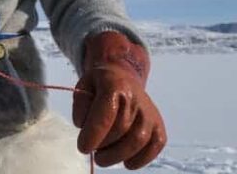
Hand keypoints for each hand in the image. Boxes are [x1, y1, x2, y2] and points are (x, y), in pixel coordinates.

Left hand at [73, 31, 166, 169]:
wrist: (122, 78)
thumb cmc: (99, 86)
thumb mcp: (83, 87)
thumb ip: (80, 106)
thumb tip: (84, 127)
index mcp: (115, 85)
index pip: (106, 114)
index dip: (94, 134)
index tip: (83, 148)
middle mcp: (137, 99)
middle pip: (120, 130)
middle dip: (102, 145)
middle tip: (91, 149)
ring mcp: (150, 113)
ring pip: (137, 141)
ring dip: (117, 156)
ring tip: (103, 157)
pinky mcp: (159, 126)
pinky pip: (154, 146)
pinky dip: (140, 159)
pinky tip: (126, 162)